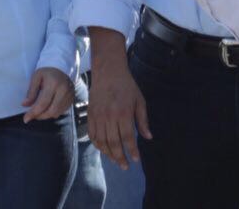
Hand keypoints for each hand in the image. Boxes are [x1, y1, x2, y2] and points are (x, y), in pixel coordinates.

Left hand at [21, 67, 73, 122]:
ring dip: (46, 115)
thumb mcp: (36, 77)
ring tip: (39, 111)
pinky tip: (47, 108)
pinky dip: (53, 113)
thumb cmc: (47, 72)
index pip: (43, 103)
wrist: (62, 68)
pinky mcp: (71, 100)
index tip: (26, 119)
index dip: (33, 113)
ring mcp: (69, 96)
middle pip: (51, 111)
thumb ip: (31, 91)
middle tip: (32, 115)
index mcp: (53, 83)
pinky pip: (61, 112)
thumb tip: (25, 104)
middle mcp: (63, 91)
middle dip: (39, 116)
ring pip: (56, 113)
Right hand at [87, 28, 150, 169]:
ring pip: (102, 141)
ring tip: (116, 160)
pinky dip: (97, 145)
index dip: (132, 151)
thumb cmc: (127, 86)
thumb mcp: (139, 101)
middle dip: (120, 157)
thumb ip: (143, 120)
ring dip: (109, 154)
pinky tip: (104, 149)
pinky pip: (92, 134)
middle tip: (125, 166)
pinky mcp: (90, 115)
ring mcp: (98, 116)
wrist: (108, 72)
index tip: (136, 160)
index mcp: (123, 113)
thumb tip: (148, 137)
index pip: (127, 138)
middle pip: (113, 143)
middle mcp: (109, 116)